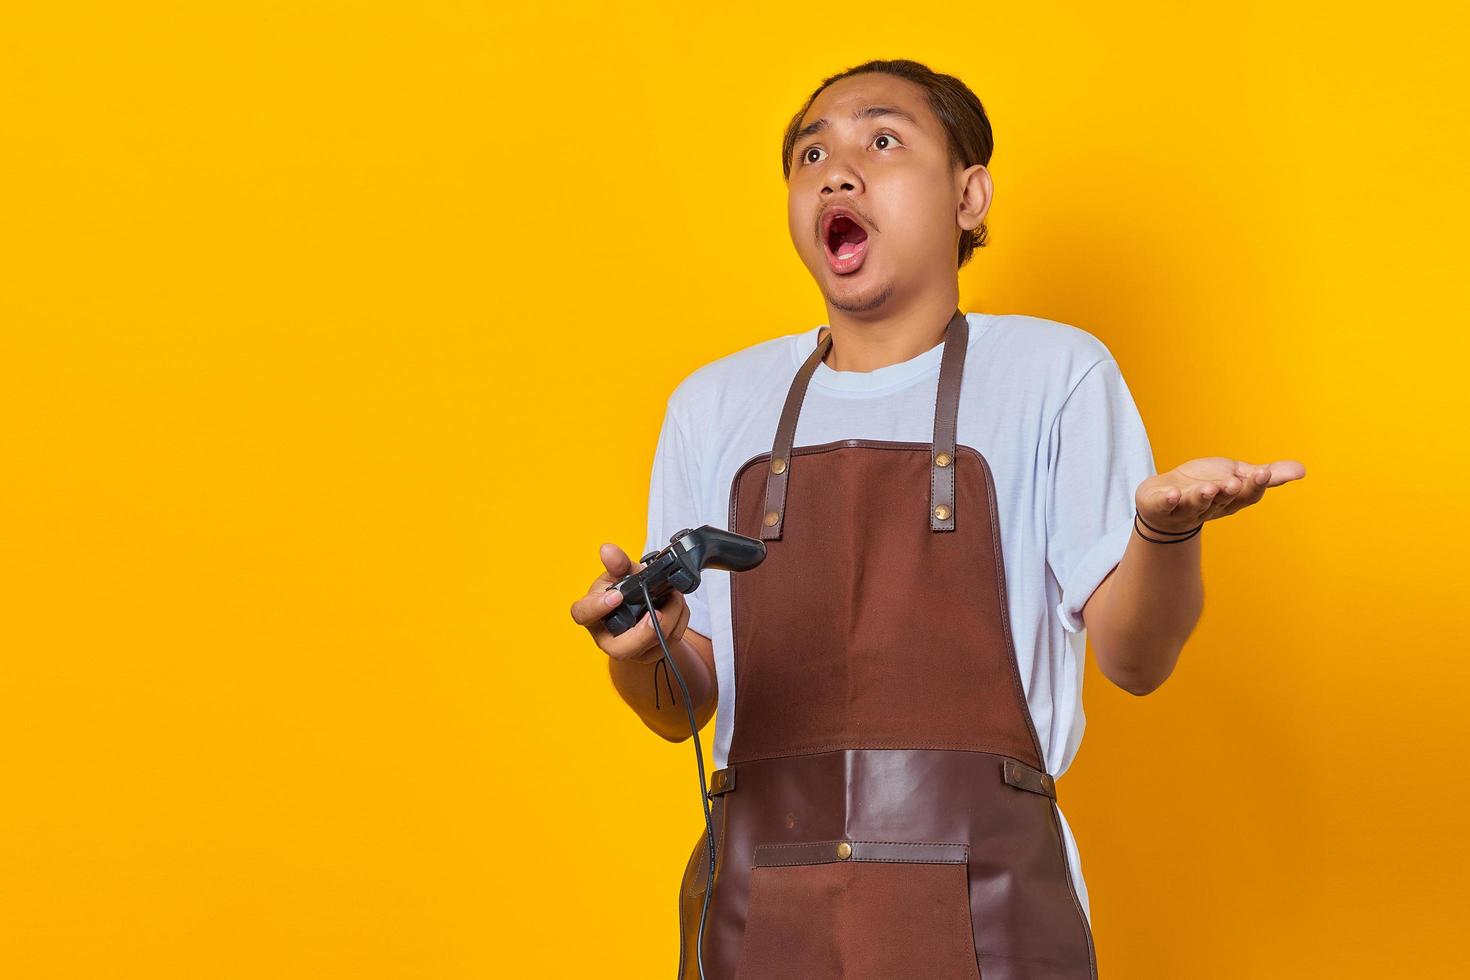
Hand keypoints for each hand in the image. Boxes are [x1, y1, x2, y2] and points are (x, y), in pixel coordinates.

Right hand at [568, 542, 689, 665]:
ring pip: (650, 647)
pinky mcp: (649, 654)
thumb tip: (608, 550)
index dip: (597, 607)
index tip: (617, 595)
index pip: (583, 614)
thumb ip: (618, 563)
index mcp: (592, 614)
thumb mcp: (622, 573)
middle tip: (659, 612)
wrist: (644, 603)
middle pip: (619, 648)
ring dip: (670, 620)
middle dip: (643, 632)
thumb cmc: (625, 589)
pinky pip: (668, 645)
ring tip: (675, 597)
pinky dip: (679, 623)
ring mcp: (630, 649)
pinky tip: (678, 607)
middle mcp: (607, 637)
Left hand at [1135, 457, 1305, 534]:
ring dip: (1203, 497)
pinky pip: (1164, 505)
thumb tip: (1303, 470)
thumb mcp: (1238, 475)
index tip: (1265, 472)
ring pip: (1196, 504)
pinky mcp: (1160, 505)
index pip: (1248, 494)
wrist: (1164, 497)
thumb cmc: (1206, 485)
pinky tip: (1172, 494)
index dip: (1256, 484)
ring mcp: (1185, 507)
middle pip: (1223, 500)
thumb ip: (1267, 474)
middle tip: (1235, 483)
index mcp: (1231, 499)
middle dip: (1230, 492)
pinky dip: (1168, 500)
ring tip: (1209, 488)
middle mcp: (1210, 506)